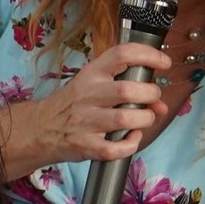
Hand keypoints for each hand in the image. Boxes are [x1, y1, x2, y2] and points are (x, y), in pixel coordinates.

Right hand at [44, 41, 173, 163]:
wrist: (40, 129)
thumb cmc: (72, 105)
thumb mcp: (92, 85)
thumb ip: (126, 88)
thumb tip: (160, 104)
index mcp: (91, 74)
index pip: (121, 54)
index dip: (148, 55)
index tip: (164, 63)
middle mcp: (88, 95)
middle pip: (127, 90)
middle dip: (150, 94)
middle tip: (153, 99)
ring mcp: (85, 122)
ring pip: (124, 119)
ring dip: (144, 120)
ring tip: (143, 120)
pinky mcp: (84, 146)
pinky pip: (114, 149)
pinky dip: (130, 145)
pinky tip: (130, 139)